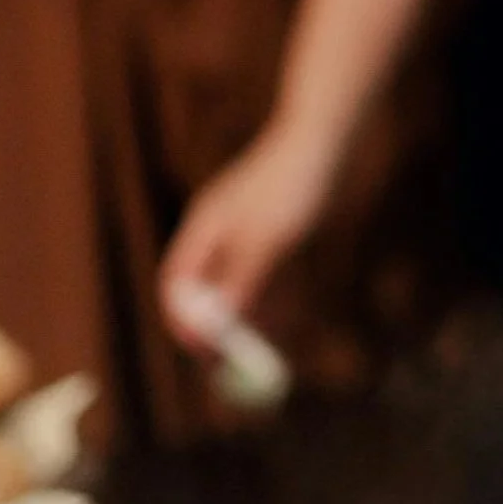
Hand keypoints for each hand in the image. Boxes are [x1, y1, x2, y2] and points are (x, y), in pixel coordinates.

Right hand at [160, 120, 338, 336]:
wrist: (325, 139)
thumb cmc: (291, 184)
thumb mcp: (266, 237)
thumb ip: (241, 279)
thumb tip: (218, 326)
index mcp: (202, 228)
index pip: (177, 284)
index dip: (186, 322)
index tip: (205, 356)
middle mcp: (217, 231)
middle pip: (203, 289)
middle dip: (214, 327)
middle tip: (232, 364)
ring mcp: (244, 230)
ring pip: (234, 285)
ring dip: (242, 317)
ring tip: (260, 351)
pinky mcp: (272, 231)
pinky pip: (260, 274)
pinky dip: (265, 299)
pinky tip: (283, 319)